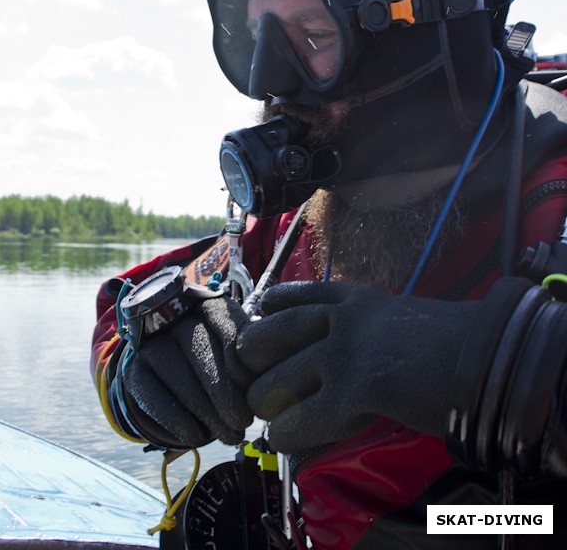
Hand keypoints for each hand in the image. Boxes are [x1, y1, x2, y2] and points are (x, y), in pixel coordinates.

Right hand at [119, 296, 253, 448]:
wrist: (166, 364)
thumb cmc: (214, 355)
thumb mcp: (232, 347)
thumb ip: (246, 358)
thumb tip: (260, 384)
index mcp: (205, 303)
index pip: (225, 322)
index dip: (241, 358)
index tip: (255, 390)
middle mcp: (175, 317)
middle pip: (201, 349)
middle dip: (225, 392)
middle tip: (244, 422)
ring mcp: (150, 342)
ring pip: (179, 376)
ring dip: (207, 412)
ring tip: (230, 436)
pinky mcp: (134, 369)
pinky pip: (154, 397)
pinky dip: (178, 421)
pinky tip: (199, 437)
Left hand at [236, 280, 478, 453]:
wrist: (484, 352)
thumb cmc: (451, 338)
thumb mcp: (397, 318)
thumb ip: (367, 327)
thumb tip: (349, 347)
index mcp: (354, 298)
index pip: (298, 295)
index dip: (272, 307)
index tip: (259, 314)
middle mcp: (341, 319)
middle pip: (275, 332)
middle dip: (255, 351)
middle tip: (249, 370)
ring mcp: (345, 352)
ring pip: (282, 376)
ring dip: (267, 398)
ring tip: (262, 413)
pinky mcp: (356, 388)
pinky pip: (306, 415)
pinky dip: (289, 430)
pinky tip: (282, 437)